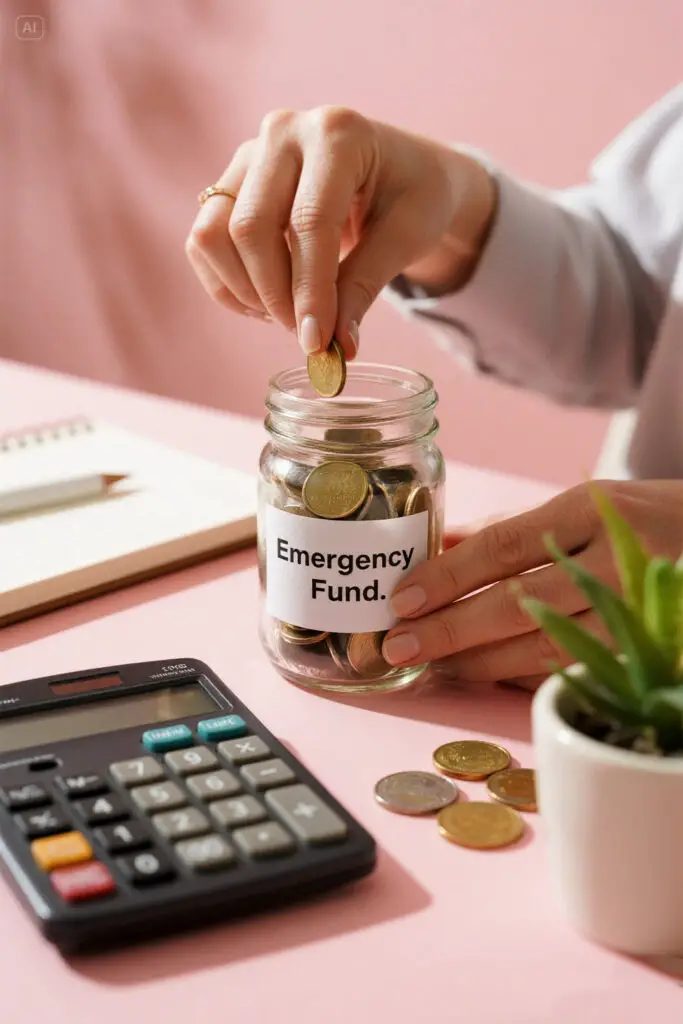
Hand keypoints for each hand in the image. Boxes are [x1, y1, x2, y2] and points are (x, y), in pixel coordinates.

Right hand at [185, 106, 495, 357]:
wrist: (401, 169)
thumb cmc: (414, 195)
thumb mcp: (407, 237)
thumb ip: (366, 287)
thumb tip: (337, 347)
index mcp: (338, 133)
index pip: (309, 222)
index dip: (310, 290)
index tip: (317, 343)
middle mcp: (284, 131)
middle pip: (251, 227)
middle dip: (276, 296)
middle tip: (308, 335)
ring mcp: (249, 153)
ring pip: (212, 233)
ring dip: (244, 291)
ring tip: (286, 315)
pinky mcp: (231, 181)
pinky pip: (203, 240)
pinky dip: (228, 284)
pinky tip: (266, 302)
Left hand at [383, 481, 682, 690]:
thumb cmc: (641, 519)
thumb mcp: (581, 506)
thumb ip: (511, 530)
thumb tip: (440, 548)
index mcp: (590, 511)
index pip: (503, 546)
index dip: (447, 576)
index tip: (402, 599)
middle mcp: (614, 561)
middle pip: (517, 604)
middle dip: (450, 630)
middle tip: (400, 645)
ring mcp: (634, 613)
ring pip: (543, 649)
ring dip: (478, 662)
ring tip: (433, 664)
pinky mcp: (644, 653)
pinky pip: (572, 673)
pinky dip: (521, 678)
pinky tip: (485, 676)